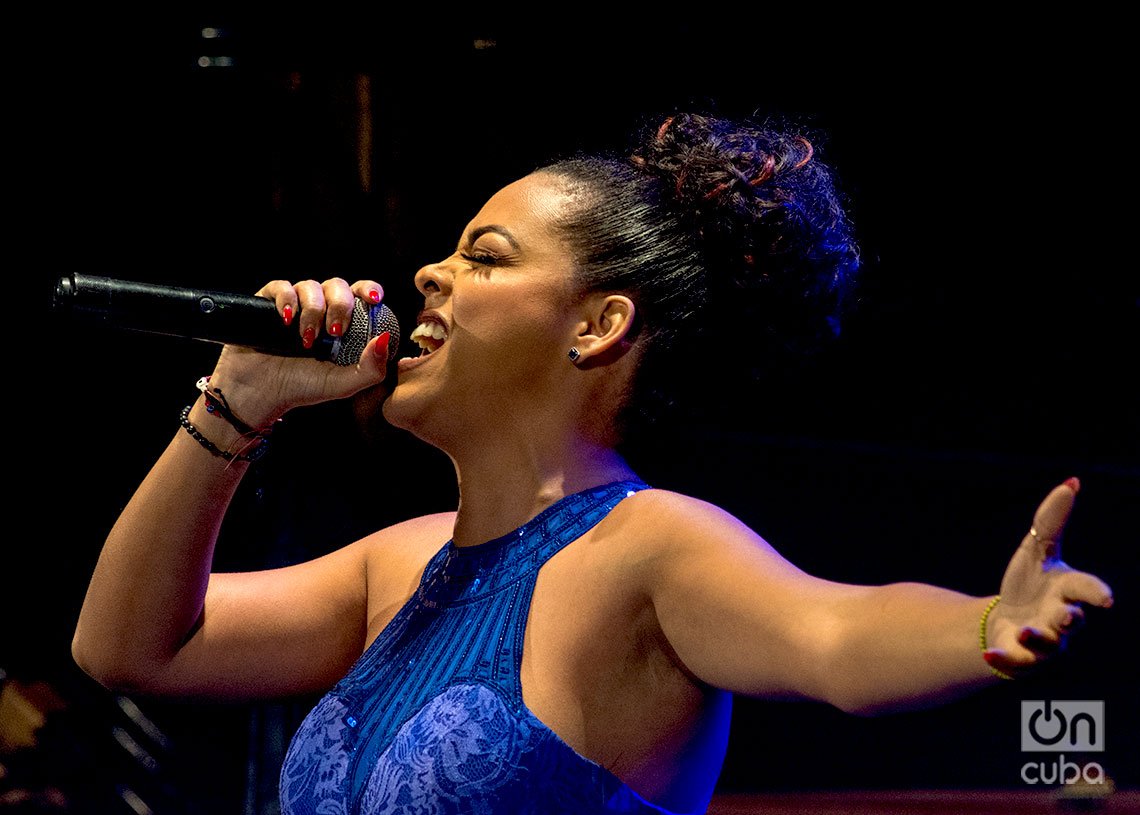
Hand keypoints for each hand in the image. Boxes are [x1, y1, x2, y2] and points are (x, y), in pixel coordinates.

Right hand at [207, 278, 391, 425]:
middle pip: (337, 286)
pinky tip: (286, 319)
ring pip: (310, 286)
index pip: (361, 295)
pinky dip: (286, 299)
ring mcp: (294, 305)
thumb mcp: (342, 384)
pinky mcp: (267, 303)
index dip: (369, 290)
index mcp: (343, 323)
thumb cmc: (302, 387)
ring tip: (306, 339)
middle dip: (340, 305)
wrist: (259, 393)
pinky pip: (281, 286)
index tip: (373, 300)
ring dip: (312, 310)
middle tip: (335, 332)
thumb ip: (370, 369)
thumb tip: (384, 339)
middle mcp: (320, 309)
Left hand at [984, 478, 1113, 677]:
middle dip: (1070, 618)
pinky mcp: (1021, 658)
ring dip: (1038, 638)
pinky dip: (1004, 659)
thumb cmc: (1030, 582)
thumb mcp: (1036, 549)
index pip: (1085, 589)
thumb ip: (1051, 519)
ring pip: (1047, 645)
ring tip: (1025, 629)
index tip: (1106, 599)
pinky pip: (1015, 663)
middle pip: (1071, 621)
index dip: (1095, 593)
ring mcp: (1044, 642)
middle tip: (1067, 614)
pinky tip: (988, 654)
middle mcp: (1061, 619)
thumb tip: (1071, 482)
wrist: (1007, 619)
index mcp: (1067, 591)